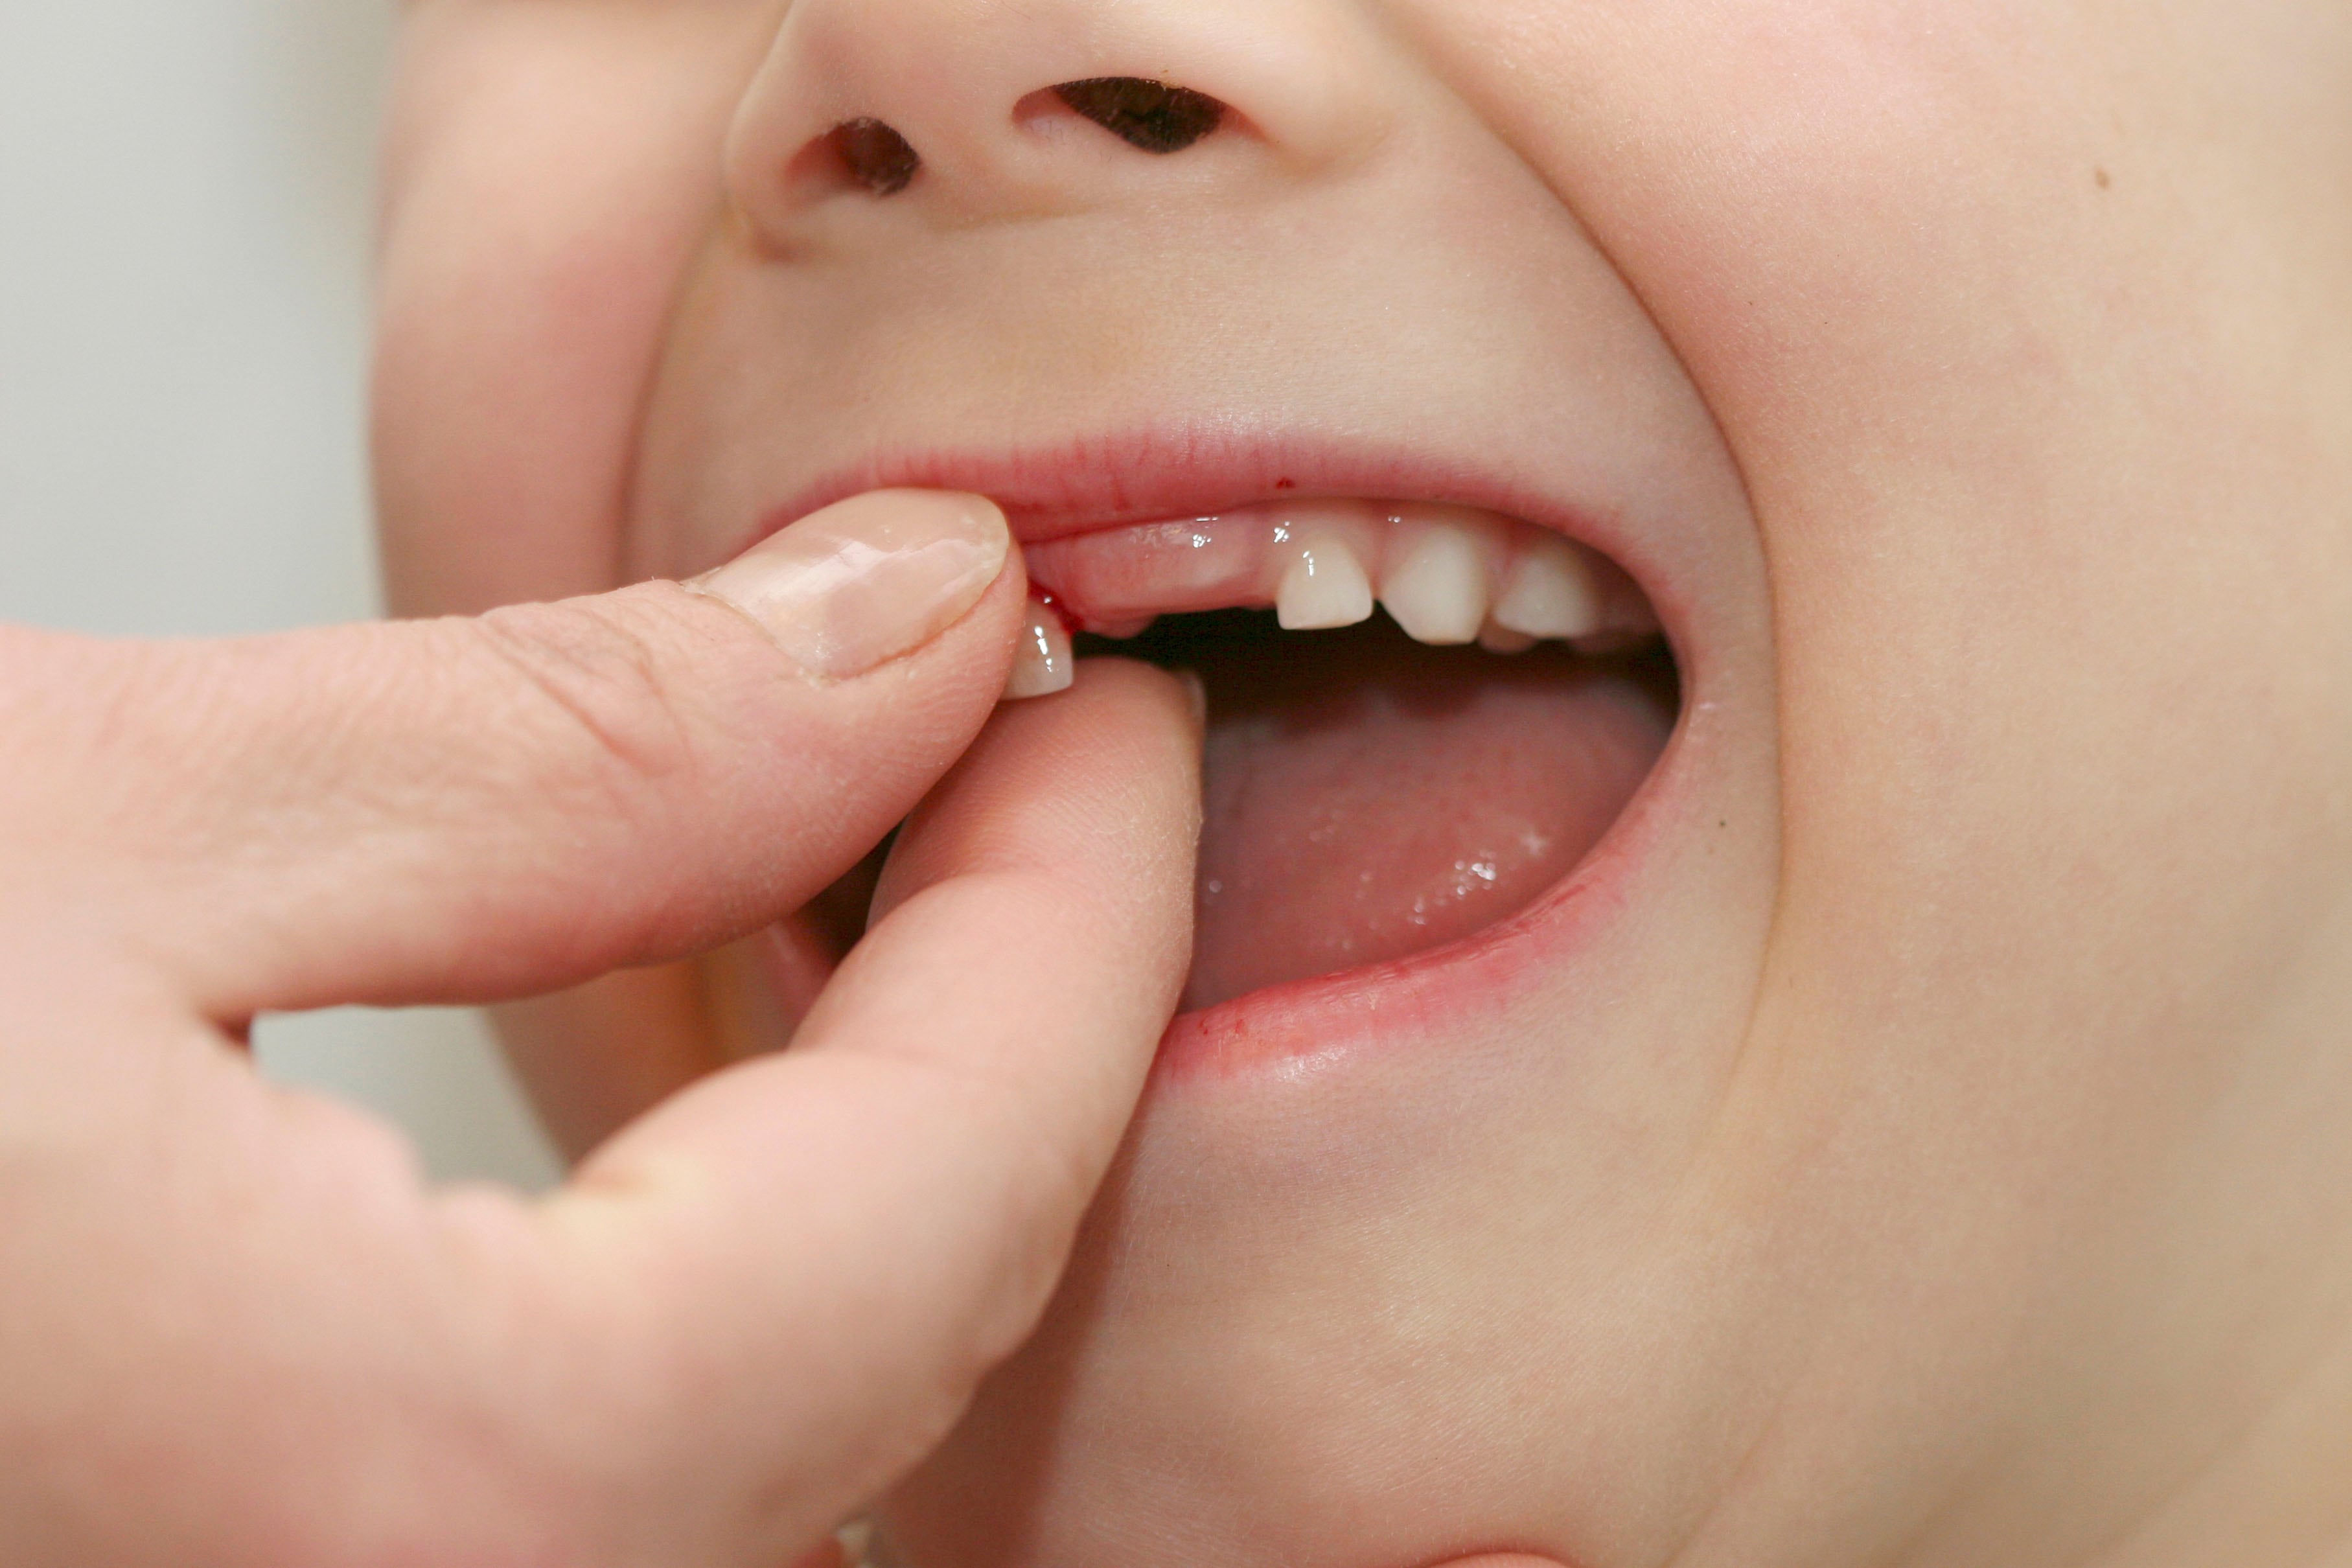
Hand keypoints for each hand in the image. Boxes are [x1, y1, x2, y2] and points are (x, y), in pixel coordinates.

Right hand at [0, 491, 1201, 1566]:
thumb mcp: (84, 826)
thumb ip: (556, 756)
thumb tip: (903, 637)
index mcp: (426, 1484)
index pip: (955, 1179)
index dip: (1079, 900)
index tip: (1098, 708)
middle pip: (920, 1335)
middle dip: (1016, 1030)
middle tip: (1026, 775)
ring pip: (806, 1440)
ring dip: (902, 1169)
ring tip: (897, 909)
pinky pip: (643, 1501)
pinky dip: (743, 1302)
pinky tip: (723, 1139)